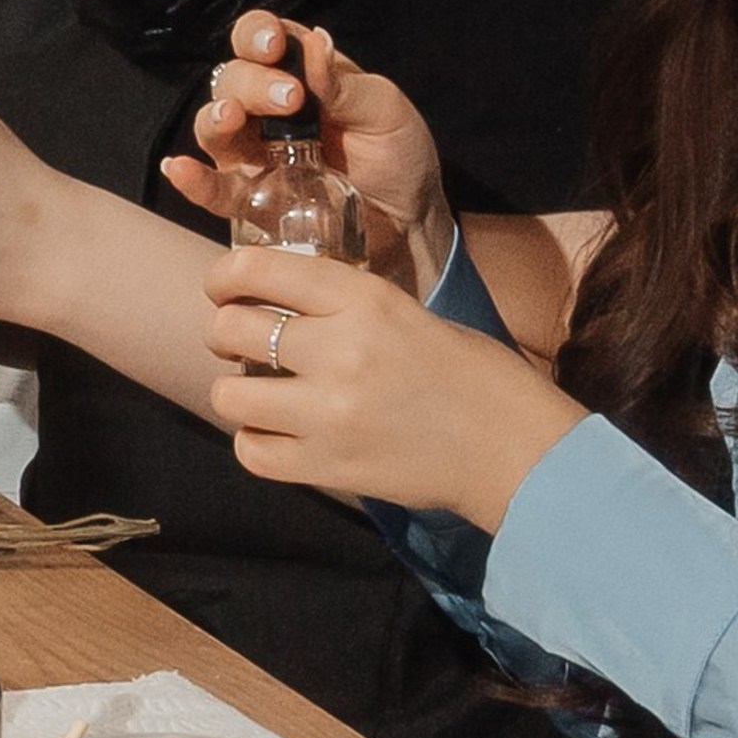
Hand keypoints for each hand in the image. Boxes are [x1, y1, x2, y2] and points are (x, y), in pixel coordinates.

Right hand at [160, 12, 453, 293]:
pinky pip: (213, 190)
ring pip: (213, 128)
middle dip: (253, 83)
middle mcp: (267, 113)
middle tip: (292, 100)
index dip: (257, 34)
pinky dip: (192, 180)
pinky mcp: (251, 203)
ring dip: (216, 117)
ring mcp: (254, 157)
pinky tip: (180, 169)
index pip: (260, 40)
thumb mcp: (385, 112)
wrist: (410, 226)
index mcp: (300, 75)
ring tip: (233, 118)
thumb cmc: (398, 159)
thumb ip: (345, 84)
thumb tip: (313, 41)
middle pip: (232, 80)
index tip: (275, 45)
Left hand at [203, 245, 581, 528]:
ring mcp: (327, 414)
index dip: (223, 278)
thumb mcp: (406, 312)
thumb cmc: (471, 374)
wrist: (514, 449)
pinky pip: (250, 452)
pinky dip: (256, 442)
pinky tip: (279, 435)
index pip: (256, 270)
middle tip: (240, 344)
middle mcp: (338, 351)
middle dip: (225, 334)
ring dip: (237, 394)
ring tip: (262, 395)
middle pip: (229, 330)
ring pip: (228, 396)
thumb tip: (277, 300)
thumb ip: (342, 305)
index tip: (223, 289)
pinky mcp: (327, 467)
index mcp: (363, 300)